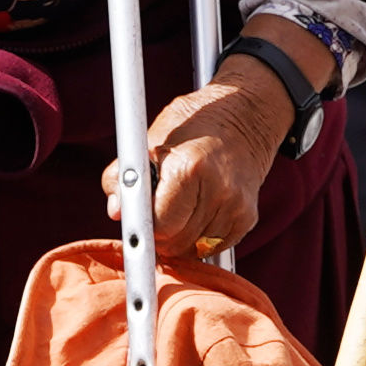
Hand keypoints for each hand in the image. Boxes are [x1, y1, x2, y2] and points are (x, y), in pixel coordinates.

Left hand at [114, 17, 330, 255]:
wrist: (246, 115)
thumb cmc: (193, 124)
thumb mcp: (151, 139)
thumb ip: (123, 177)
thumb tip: (117, 212)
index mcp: (189, 168)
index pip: (160, 225)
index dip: (145, 225)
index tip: (141, 219)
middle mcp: (218, 190)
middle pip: (177, 243)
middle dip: (161, 234)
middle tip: (157, 213)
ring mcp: (236, 206)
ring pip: (195, 249)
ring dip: (181, 237)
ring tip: (179, 209)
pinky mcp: (248, 216)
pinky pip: (214, 246)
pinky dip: (201, 237)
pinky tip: (198, 212)